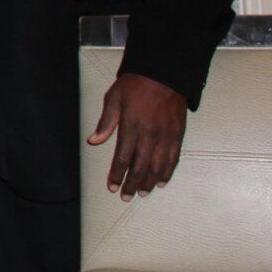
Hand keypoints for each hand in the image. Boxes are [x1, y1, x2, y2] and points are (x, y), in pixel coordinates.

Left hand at [88, 72, 186, 199]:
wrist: (164, 75)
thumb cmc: (135, 85)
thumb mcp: (114, 98)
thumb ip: (105, 122)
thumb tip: (93, 141)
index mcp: (131, 126)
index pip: (122, 157)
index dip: (117, 175)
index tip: (112, 187)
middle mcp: (150, 135)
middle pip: (140, 167)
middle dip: (132, 184)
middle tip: (126, 196)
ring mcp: (166, 136)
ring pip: (158, 166)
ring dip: (149, 182)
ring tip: (142, 193)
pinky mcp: (178, 135)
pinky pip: (173, 158)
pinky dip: (167, 172)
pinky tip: (162, 182)